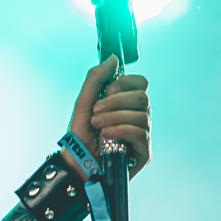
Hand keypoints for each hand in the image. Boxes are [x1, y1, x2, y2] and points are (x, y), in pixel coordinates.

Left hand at [62, 57, 150, 178]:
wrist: (75, 163)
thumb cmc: (80, 135)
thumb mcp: (84, 102)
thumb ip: (97, 78)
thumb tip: (114, 58)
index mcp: (126, 103)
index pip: (141, 83)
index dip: (126, 83)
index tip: (107, 90)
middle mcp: (138, 117)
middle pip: (142, 98)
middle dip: (116, 102)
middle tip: (96, 112)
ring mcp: (143, 134)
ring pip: (142, 115)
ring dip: (114, 118)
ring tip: (98, 127)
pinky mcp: (145, 152)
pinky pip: (141, 132)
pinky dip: (121, 130)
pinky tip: (107, 136)